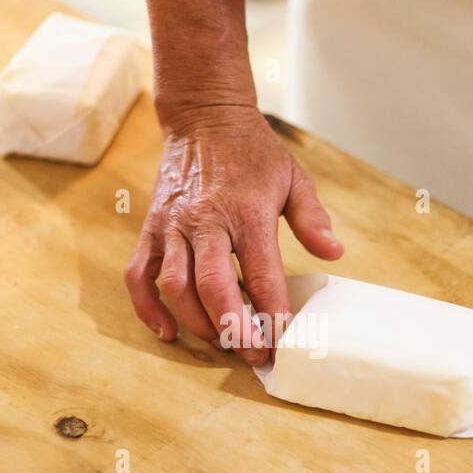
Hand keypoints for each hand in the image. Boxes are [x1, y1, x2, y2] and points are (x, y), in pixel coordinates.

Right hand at [124, 105, 342, 364]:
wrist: (204, 117)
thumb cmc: (253, 153)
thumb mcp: (293, 177)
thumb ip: (312, 218)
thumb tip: (334, 254)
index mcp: (247, 211)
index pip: (262, 273)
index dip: (272, 313)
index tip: (282, 341)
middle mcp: (206, 221)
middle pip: (213, 287)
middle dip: (233, 328)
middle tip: (253, 355)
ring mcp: (173, 226)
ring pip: (175, 286)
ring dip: (197, 323)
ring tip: (220, 343)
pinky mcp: (150, 229)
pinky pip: (139, 276)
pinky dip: (148, 308)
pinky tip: (168, 331)